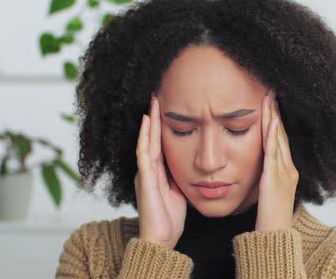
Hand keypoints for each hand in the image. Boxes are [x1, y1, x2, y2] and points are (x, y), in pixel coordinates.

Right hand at [135, 94, 186, 249]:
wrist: (161, 240)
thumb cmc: (170, 219)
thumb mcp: (179, 192)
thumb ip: (180, 177)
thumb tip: (192, 164)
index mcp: (157, 172)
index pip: (161, 143)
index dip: (164, 125)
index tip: (170, 106)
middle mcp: (148, 170)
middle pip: (152, 137)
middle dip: (155, 117)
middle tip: (158, 95)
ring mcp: (145, 173)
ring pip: (147, 140)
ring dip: (150, 121)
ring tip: (153, 101)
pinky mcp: (145, 179)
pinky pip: (144, 153)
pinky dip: (145, 136)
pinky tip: (148, 121)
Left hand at [255, 90, 299, 230]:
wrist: (275, 238)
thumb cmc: (270, 219)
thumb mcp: (268, 193)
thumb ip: (266, 177)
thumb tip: (260, 167)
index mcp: (286, 171)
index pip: (280, 139)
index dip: (275, 119)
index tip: (270, 102)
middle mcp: (288, 169)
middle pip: (281, 134)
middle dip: (275, 112)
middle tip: (270, 91)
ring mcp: (283, 174)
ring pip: (278, 140)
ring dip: (273, 118)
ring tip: (269, 99)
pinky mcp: (274, 180)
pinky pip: (273, 154)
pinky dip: (272, 137)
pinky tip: (270, 122)